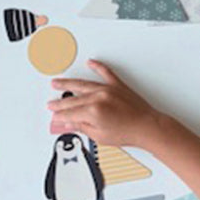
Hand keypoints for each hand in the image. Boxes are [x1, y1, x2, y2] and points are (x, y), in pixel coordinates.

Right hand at [47, 61, 161, 146]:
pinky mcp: (118, 85)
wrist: (147, 127)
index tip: (54, 117)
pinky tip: (91, 63)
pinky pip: (106, 73)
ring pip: (83, 85)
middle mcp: (99, 98)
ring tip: (57, 83)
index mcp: (93, 112)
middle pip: (73, 99)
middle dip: (60, 103)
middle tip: (51, 104)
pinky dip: (98, 67)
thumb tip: (69, 124)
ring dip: (69, 84)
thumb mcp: (99, 136)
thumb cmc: (128, 133)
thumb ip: (82, 127)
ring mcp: (108, 90)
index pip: (69, 113)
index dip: (60, 116)